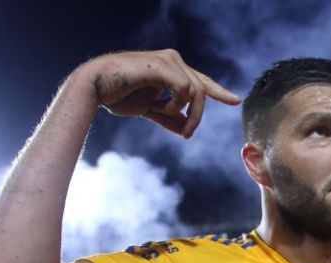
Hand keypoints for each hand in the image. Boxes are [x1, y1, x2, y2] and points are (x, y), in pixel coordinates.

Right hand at [83, 49, 240, 137]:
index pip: (201, 82)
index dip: (219, 92)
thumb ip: (169, 118)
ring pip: (195, 91)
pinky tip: (158, 106)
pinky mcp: (162, 64)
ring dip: (180, 110)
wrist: (95, 87)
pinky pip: (184, 88)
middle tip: (187, 135)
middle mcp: (173, 61)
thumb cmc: (118, 95)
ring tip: (159, 112)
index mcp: (172, 70)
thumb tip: (186, 129)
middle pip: (201, 91)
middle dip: (197, 116)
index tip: (235, 101)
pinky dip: (174, 103)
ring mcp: (169, 60)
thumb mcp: (149, 110)